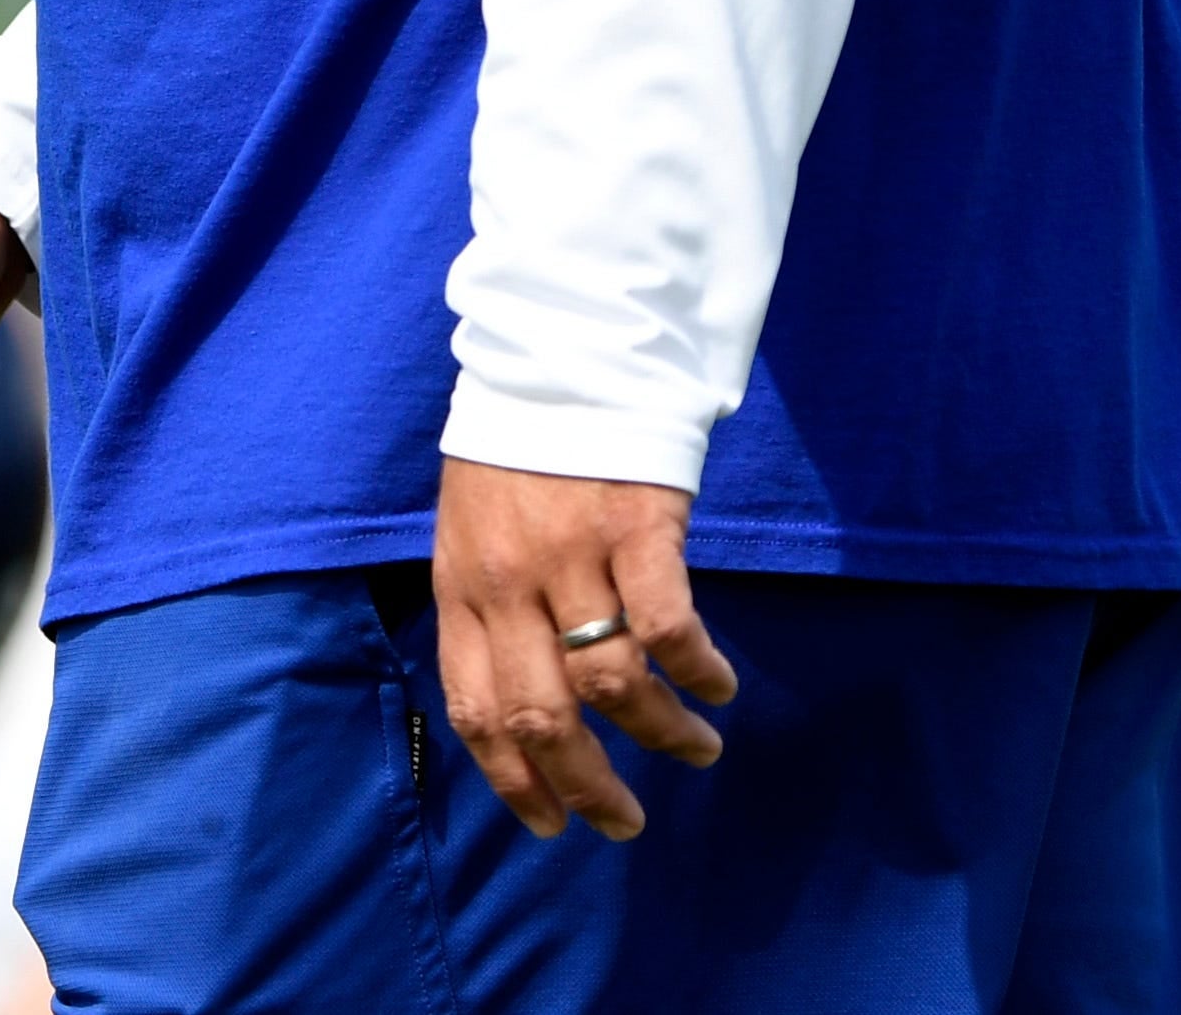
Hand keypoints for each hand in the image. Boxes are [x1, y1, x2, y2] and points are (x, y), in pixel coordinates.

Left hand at [429, 457, 733, 840]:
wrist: (557, 355)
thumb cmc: (516, 452)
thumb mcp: (470, 532)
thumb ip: (487, 610)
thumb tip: (515, 705)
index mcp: (463, 588)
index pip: (476, 709)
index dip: (513, 781)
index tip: (552, 824)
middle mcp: (511, 582)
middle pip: (545, 717)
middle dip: (589, 785)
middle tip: (626, 821)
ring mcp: (574, 555)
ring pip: (614, 682)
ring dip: (661, 734)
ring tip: (696, 750)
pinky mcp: (636, 526)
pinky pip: (669, 624)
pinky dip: (697, 669)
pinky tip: (717, 686)